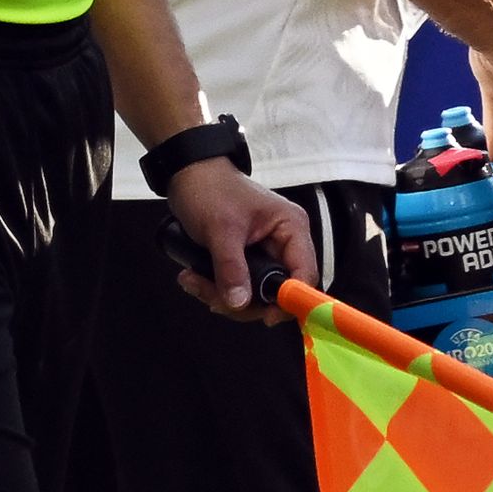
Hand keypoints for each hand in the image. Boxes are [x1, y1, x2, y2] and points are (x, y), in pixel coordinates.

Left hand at [167, 159, 318, 318]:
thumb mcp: (221, 230)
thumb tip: (240, 303)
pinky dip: (216, 288)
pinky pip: (239, 285)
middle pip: (277, 290)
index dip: (290, 299)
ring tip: (192, 281)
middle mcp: (284, 243)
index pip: (305, 274)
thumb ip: (232, 268)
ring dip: (221, 295)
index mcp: (291, 228)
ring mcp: (265, 252)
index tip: (266, 317)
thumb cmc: (210, 191)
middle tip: (210, 297)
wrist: (187, 174)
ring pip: (254, 292)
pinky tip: (193, 278)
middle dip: (242, 300)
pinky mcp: (246, 259)